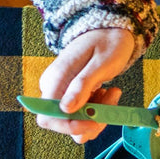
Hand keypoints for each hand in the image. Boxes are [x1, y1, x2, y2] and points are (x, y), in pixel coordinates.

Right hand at [37, 28, 136, 143]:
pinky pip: (84, 115)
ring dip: (98, 116)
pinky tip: (108, 94)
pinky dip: (99, 111)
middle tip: (111, 101)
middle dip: (90, 121)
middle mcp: (54, 89)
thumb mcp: (100, 64)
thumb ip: (82, 85)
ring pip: (76, 122)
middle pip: (64, 123)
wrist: (110, 32)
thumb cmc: (108, 43)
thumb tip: (65, 109)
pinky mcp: (73, 96)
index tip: (93, 120)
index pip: (48, 118)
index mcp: (56, 79)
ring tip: (112, 94)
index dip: (69, 126)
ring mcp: (63, 93)